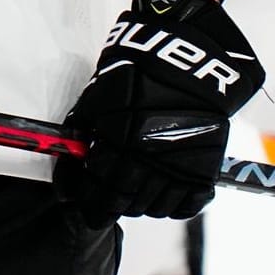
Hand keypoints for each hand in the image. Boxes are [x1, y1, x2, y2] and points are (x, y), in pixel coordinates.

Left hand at [55, 0, 264, 226]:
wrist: (185, 65)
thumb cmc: (133, 76)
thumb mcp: (95, 99)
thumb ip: (82, 132)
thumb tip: (70, 160)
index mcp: (118, 147)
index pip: (99, 192)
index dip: (88, 203)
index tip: (82, 206)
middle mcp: (149, 163)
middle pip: (126, 204)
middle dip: (111, 203)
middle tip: (106, 197)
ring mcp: (178, 169)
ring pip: (155, 208)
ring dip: (140, 204)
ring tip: (134, 191)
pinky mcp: (204, 170)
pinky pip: (187, 205)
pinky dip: (173, 205)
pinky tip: (163, 192)